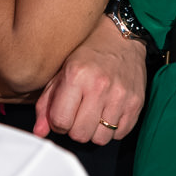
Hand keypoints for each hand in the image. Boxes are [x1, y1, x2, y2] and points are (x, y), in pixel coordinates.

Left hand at [33, 14, 146, 143]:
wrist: (121, 36)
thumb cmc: (87, 51)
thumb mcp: (60, 69)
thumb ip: (46, 102)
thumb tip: (39, 132)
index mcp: (76, 75)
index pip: (61, 121)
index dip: (57, 123)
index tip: (61, 114)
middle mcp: (99, 86)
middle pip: (80, 134)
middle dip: (74, 129)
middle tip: (76, 114)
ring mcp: (120, 96)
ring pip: (100, 139)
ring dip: (93, 131)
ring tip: (92, 114)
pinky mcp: (136, 103)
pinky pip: (120, 134)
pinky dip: (111, 129)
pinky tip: (107, 112)